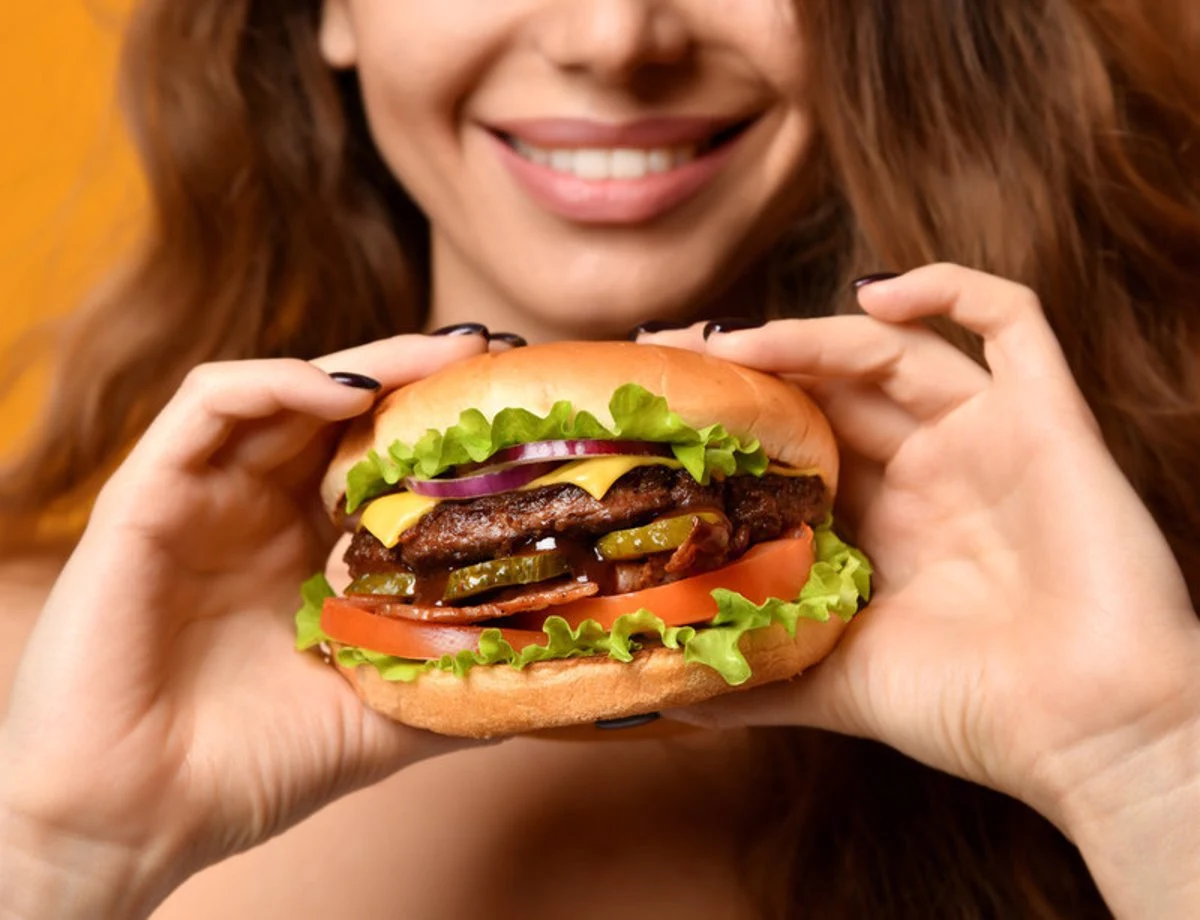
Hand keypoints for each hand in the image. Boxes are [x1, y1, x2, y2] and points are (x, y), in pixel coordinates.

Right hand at [0, 332, 489, 912]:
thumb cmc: (251, 771)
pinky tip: (348, 393)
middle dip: (419, 372)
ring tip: (444, 356)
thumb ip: (451, 682)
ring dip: (366, 364)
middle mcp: (256, 510)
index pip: (379, 455)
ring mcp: (201, 497)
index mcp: (307, 549)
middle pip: (341, 408)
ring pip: (283, 390)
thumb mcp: (380, 715)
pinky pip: (206, 406)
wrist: (134, 825)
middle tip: (493, 353)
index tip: (519, 403)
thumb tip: (548, 662)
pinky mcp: (144, 495)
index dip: (442, 424)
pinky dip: (279, 382)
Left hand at [644, 265, 1198, 827]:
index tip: (660, 400)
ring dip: (811, 333)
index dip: (733, 413)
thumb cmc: (971, 712)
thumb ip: (759, 681)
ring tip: (734, 339)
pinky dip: (953, 289)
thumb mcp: (838, 684)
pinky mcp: (1049, 418)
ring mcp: (987, 438)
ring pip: (891, 351)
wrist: (1091, 737)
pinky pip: (1015, 323)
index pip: (796, 440)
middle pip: (829, 387)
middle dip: (753, 363)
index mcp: (880, 523)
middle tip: (674, 351)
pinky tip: (876, 294)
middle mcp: (927, 471)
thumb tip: (669, 701)